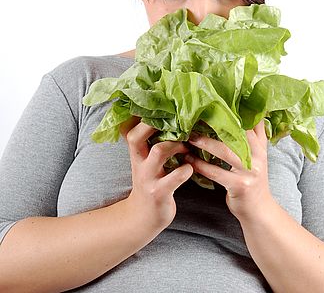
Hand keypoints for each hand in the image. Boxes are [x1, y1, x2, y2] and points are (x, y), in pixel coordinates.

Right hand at [119, 117, 193, 238]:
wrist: (143, 218)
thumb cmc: (152, 182)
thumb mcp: (145, 162)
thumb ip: (151, 142)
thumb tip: (168, 116)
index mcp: (136, 153)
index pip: (131, 129)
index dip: (144, 117)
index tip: (163, 107)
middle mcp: (139, 163)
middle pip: (136, 137)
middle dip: (154, 125)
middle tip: (176, 122)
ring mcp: (148, 178)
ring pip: (158, 151)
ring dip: (176, 144)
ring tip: (186, 147)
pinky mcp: (159, 192)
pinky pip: (174, 177)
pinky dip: (186, 169)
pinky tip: (190, 168)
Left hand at [184, 120, 274, 221]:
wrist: (260, 210)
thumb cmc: (253, 179)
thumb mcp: (259, 156)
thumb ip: (255, 136)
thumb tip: (252, 111)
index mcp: (261, 145)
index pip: (250, 121)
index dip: (235, 110)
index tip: (216, 100)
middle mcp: (258, 155)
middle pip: (236, 133)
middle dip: (216, 123)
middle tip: (197, 115)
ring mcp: (250, 170)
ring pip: (225, 151)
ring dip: (205, 143)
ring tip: (189, 137)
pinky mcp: (240, 185)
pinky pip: (216, 173)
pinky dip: (201, 166)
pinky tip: (189, 160)